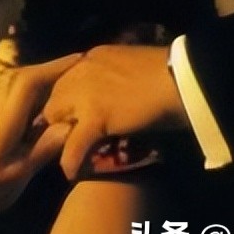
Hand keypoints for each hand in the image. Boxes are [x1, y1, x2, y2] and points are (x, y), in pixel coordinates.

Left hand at [0, 54, 78, 233]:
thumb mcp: (16, 175)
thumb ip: (42, 149)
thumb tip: (71, 124)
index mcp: (3, 122)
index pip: (28, 83)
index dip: (53, 68)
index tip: (79, 59)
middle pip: (19, 78)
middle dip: (47, 69)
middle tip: (76, 68)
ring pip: (12, 88)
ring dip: (37, 79)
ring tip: (64, 82)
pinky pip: (11, 101)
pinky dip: (29, 95)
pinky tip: (44, 106)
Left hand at [40, 45, 188, 179]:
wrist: (181, 77)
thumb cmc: (165, 72)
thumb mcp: (127, 63)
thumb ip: (108, 73)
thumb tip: (107, 87)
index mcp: (87, 60)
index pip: (58, 82)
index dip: (60, 102)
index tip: (61, 118)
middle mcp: (79, 72)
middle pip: (52, 100)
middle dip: (54, 120)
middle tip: (60, 139)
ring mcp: (85, 94)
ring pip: (55, 120)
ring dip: (59, 138)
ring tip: (64, 155)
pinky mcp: (95, 116)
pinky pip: (74, 145)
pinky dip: (71, 161)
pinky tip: (71, 173)